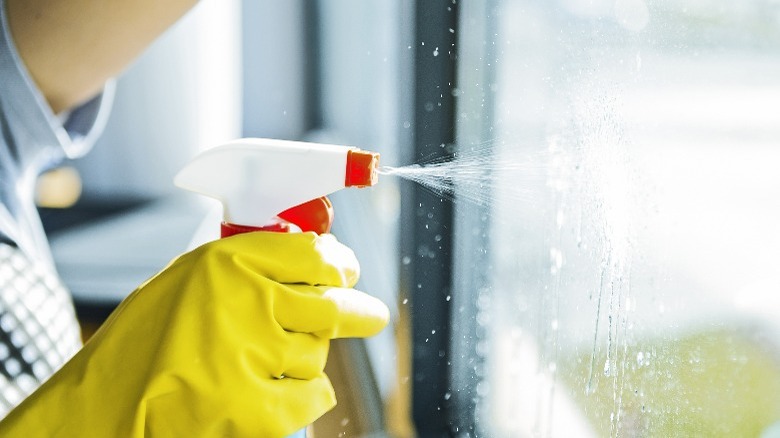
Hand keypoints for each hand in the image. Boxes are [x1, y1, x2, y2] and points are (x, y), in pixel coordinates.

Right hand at [0, 232, 388, 436]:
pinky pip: (313, 395)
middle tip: (370, 315)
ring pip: (318, 352)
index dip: (340, 264)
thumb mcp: (186, 282)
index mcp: (230, 262)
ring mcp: (257, 356)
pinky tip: (275, 392)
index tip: (346, 271)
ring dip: (307, 356)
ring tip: (269, 362)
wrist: (103, 412)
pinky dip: (304, 395)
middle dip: (361, 311)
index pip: (315, 253)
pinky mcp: (260, 408)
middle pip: (334, 304)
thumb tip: (311, 257)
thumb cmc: (141, 346)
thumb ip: (244, 267)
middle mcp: (250, 302)